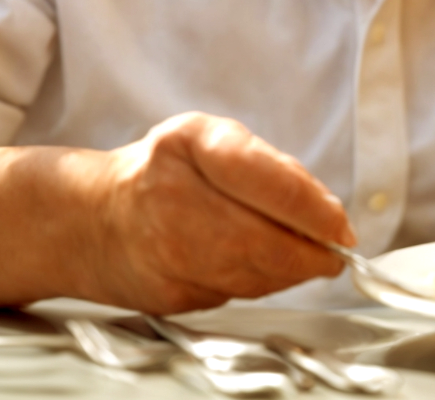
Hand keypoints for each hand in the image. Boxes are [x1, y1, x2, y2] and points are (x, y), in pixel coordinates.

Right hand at [91, 112, 354, 312]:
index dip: (314, 211)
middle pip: (264, 239)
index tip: (341, 227)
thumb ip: (271, 168)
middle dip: (312, 251)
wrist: (93, 219)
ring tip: (307, 258)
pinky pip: (234, 294)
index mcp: (187, 143)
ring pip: (254, 274)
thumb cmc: (164, 173)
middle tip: (334, 252)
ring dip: (292, 271)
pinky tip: (265, 268)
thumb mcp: (212, 140)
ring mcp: (164, 250)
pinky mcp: (166, 293)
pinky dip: (261, 283)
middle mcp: (170, 196)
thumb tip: (327, 212)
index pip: (266, 181)